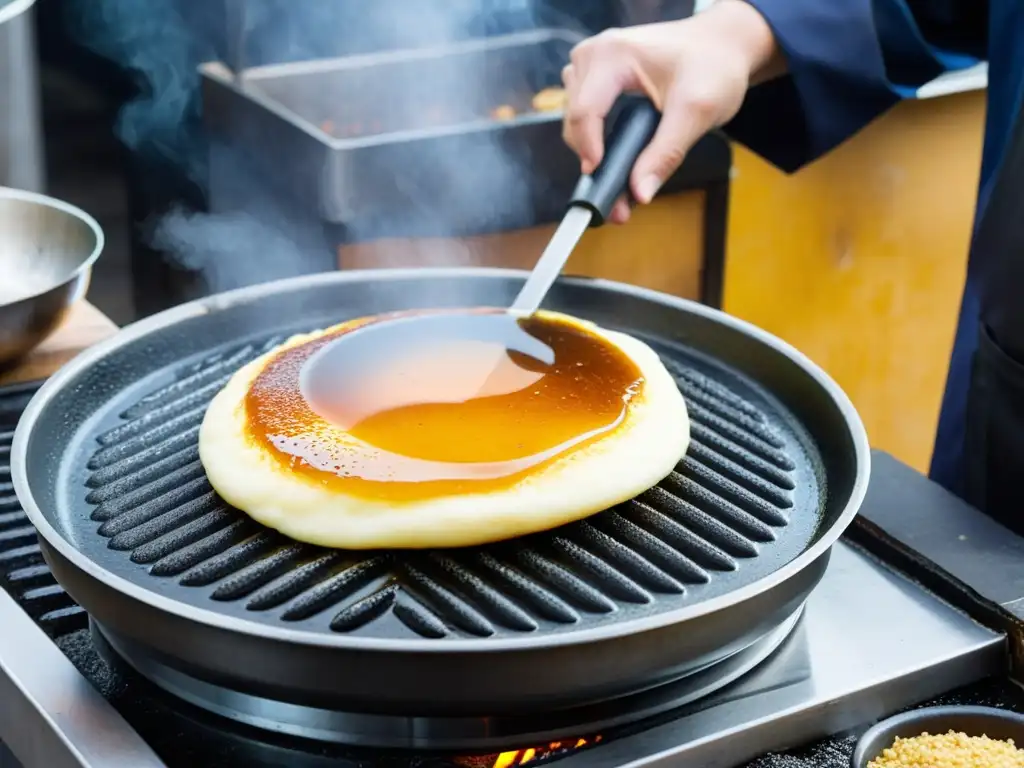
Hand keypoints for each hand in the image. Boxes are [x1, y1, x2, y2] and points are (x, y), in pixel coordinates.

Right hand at [561, 0, 781, 222]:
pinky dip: (597, 138)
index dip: (589, 151)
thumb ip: (666, 153)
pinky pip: (583, 112)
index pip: (584, 111)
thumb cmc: (713, 66)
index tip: (605, 187)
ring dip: (592, 150)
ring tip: (619, 178)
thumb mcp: (697, 111)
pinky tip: (618, 156)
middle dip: (593, 160)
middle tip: (618, 201)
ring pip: (574, 118)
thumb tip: (640, 194)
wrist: (723, 43)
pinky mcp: (595, 76)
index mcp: (612, 55)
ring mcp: (591, 64)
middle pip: (574, 119)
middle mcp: (593, 54)